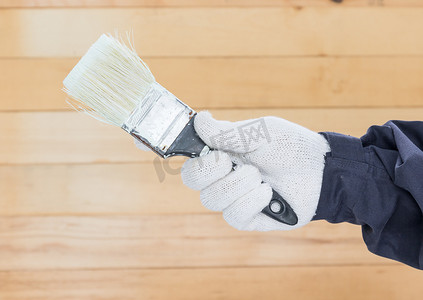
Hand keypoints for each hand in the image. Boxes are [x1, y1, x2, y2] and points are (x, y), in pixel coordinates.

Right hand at [180, 111, 330, 230]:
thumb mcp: (260, 133)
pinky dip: (251, 201)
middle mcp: (223, 178)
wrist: (320, 170)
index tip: (218, 153)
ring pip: (212, 200)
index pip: (191, 161)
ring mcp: (234, 199)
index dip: (196, 159)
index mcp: (221, 155)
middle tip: (238, 162)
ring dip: (239, 185)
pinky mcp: (248, 218)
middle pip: (193, 181)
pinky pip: (233, 215)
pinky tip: (269, 193)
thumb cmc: (290, 147)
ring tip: (261, 177)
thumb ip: (227, 132)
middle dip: (214, 170)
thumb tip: (199, 120)